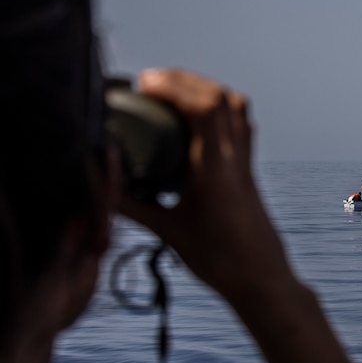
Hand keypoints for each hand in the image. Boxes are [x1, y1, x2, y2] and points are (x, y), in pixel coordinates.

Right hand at [119, 69, 294, 301]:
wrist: (262, 281)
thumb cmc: (221, 262)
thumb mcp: (168, 232)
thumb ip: (131, 205)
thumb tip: (98, 183)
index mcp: (216, 168)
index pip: (205, 108)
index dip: (174, 86)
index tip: (143, 85)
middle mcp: (236, 159)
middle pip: (222, 98)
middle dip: (185, 81)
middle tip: (150, 84)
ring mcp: (246, 164)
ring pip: (236, 109)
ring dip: (205, 91)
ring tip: (171, 93)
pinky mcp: (248, 172)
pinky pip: (240, 126)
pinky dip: (218, 111)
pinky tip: (194, 122)